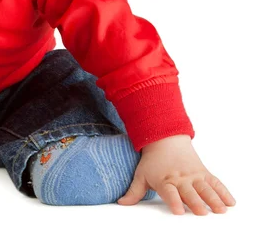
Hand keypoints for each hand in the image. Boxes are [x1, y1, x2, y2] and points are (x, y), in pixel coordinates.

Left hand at [117, 134, 236, 214]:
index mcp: (164, 180)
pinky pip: (215, 182)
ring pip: (205, 187)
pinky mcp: (203, 172)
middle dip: (196, 202)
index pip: (169, 191)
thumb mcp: (141, 175)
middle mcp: (180, 178)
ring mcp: (193, 175)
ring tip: (221, 210)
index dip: (174, 201)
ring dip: (214, 198)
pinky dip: (223, 191)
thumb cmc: (152, 162)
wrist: (165, 140)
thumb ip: (134, 192)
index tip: (179, 211)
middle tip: (202, 212)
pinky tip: (231, 202)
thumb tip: (121, 203)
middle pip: (189, 191)